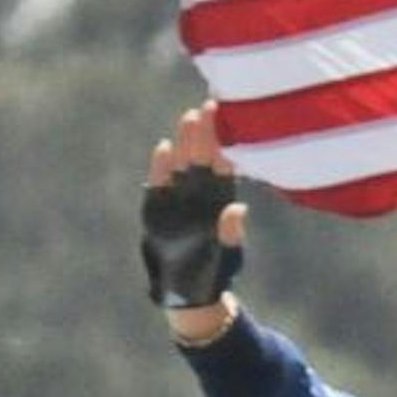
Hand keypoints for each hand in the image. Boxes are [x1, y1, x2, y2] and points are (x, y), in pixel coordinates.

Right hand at [144, 103, 246, 338]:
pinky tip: (164, 148)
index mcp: (221, 200)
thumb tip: (239, 209)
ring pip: (182, 163)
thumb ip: (231, 234)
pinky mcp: (157, 207)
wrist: (188, 289)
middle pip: (203, 156)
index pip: (225, 165)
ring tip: (190, 117)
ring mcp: (178, 198)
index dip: (227, 143)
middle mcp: (200, 193)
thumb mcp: (227, 255)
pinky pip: (159, 183)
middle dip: (207, 132)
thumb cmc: (216, 271)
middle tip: (210, 106)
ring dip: (186, 141)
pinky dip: (161, 168)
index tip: (233, 123)